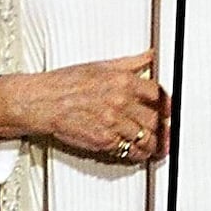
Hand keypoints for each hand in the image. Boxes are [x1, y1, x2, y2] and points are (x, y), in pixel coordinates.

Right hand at [0, 50, 169, 163]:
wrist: (42, 101)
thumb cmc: (65, 83)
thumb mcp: (101, 65)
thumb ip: (130, 63)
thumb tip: (149, 56)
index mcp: (122, 81)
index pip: (158, 94)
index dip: (167, 103)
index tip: (169, 108)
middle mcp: (120, 102)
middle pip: (156, 118)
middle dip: (164, 126)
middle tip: (168, 129)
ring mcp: (113, 123)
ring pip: (147, 138)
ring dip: (155, 144)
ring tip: (158, 145)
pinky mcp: (103, 141)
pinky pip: (130, 151)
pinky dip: (138, 154)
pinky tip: (140, 152)